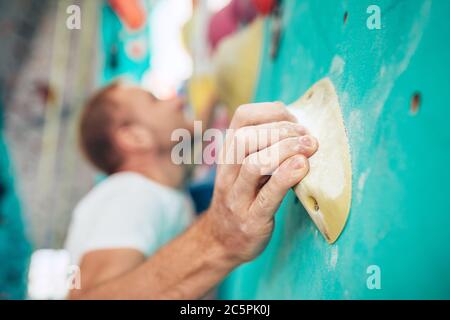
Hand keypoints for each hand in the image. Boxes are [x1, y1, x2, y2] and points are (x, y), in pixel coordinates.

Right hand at [206, 102, 317, 262]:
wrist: (222, 240)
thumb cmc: (243, 198)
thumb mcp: (245, 168)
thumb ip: (263, 147)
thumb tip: (301, 127)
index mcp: (228, 153)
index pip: (243, 116)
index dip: (272, 111)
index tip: (296, 121)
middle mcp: (228, 172)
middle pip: (245, 137)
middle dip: (281, 130)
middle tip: (307, 137)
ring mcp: (237, 197)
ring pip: (253, 164)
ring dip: (285, 150)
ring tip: (309, 149)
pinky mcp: (251, 219)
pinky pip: (267, 196)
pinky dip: (286, 177)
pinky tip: (302, 168)